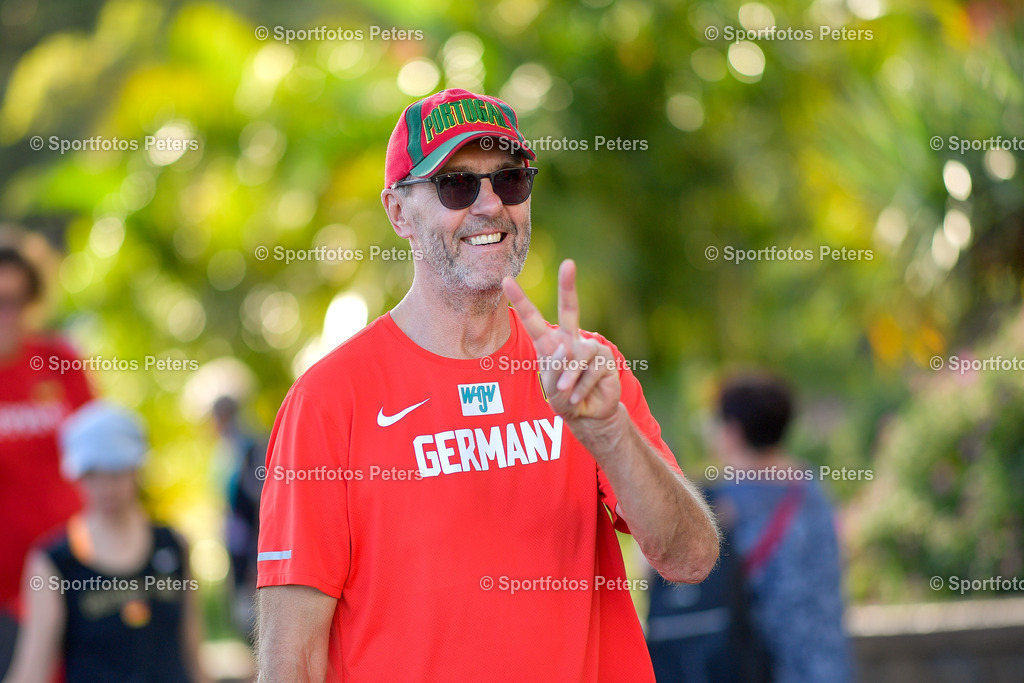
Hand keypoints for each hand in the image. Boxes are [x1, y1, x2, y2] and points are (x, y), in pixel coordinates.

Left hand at [502, 259, 620, 421]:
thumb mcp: (552, 387)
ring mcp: (588, 347)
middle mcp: (570, 340)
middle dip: (568, 286)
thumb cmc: (565, 398)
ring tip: (567, 392)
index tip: (506, 280)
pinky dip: (582, 386)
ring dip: (569, 377)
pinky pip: (590, 369)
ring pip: (576, 355)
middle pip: (569, 309)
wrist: (589, 415)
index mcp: (549, 344)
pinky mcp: (605, 358)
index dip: (520, 300)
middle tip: (569, 263)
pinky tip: (579, 396)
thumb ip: (556, 368)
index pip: (533, 320)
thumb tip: (569, 347)